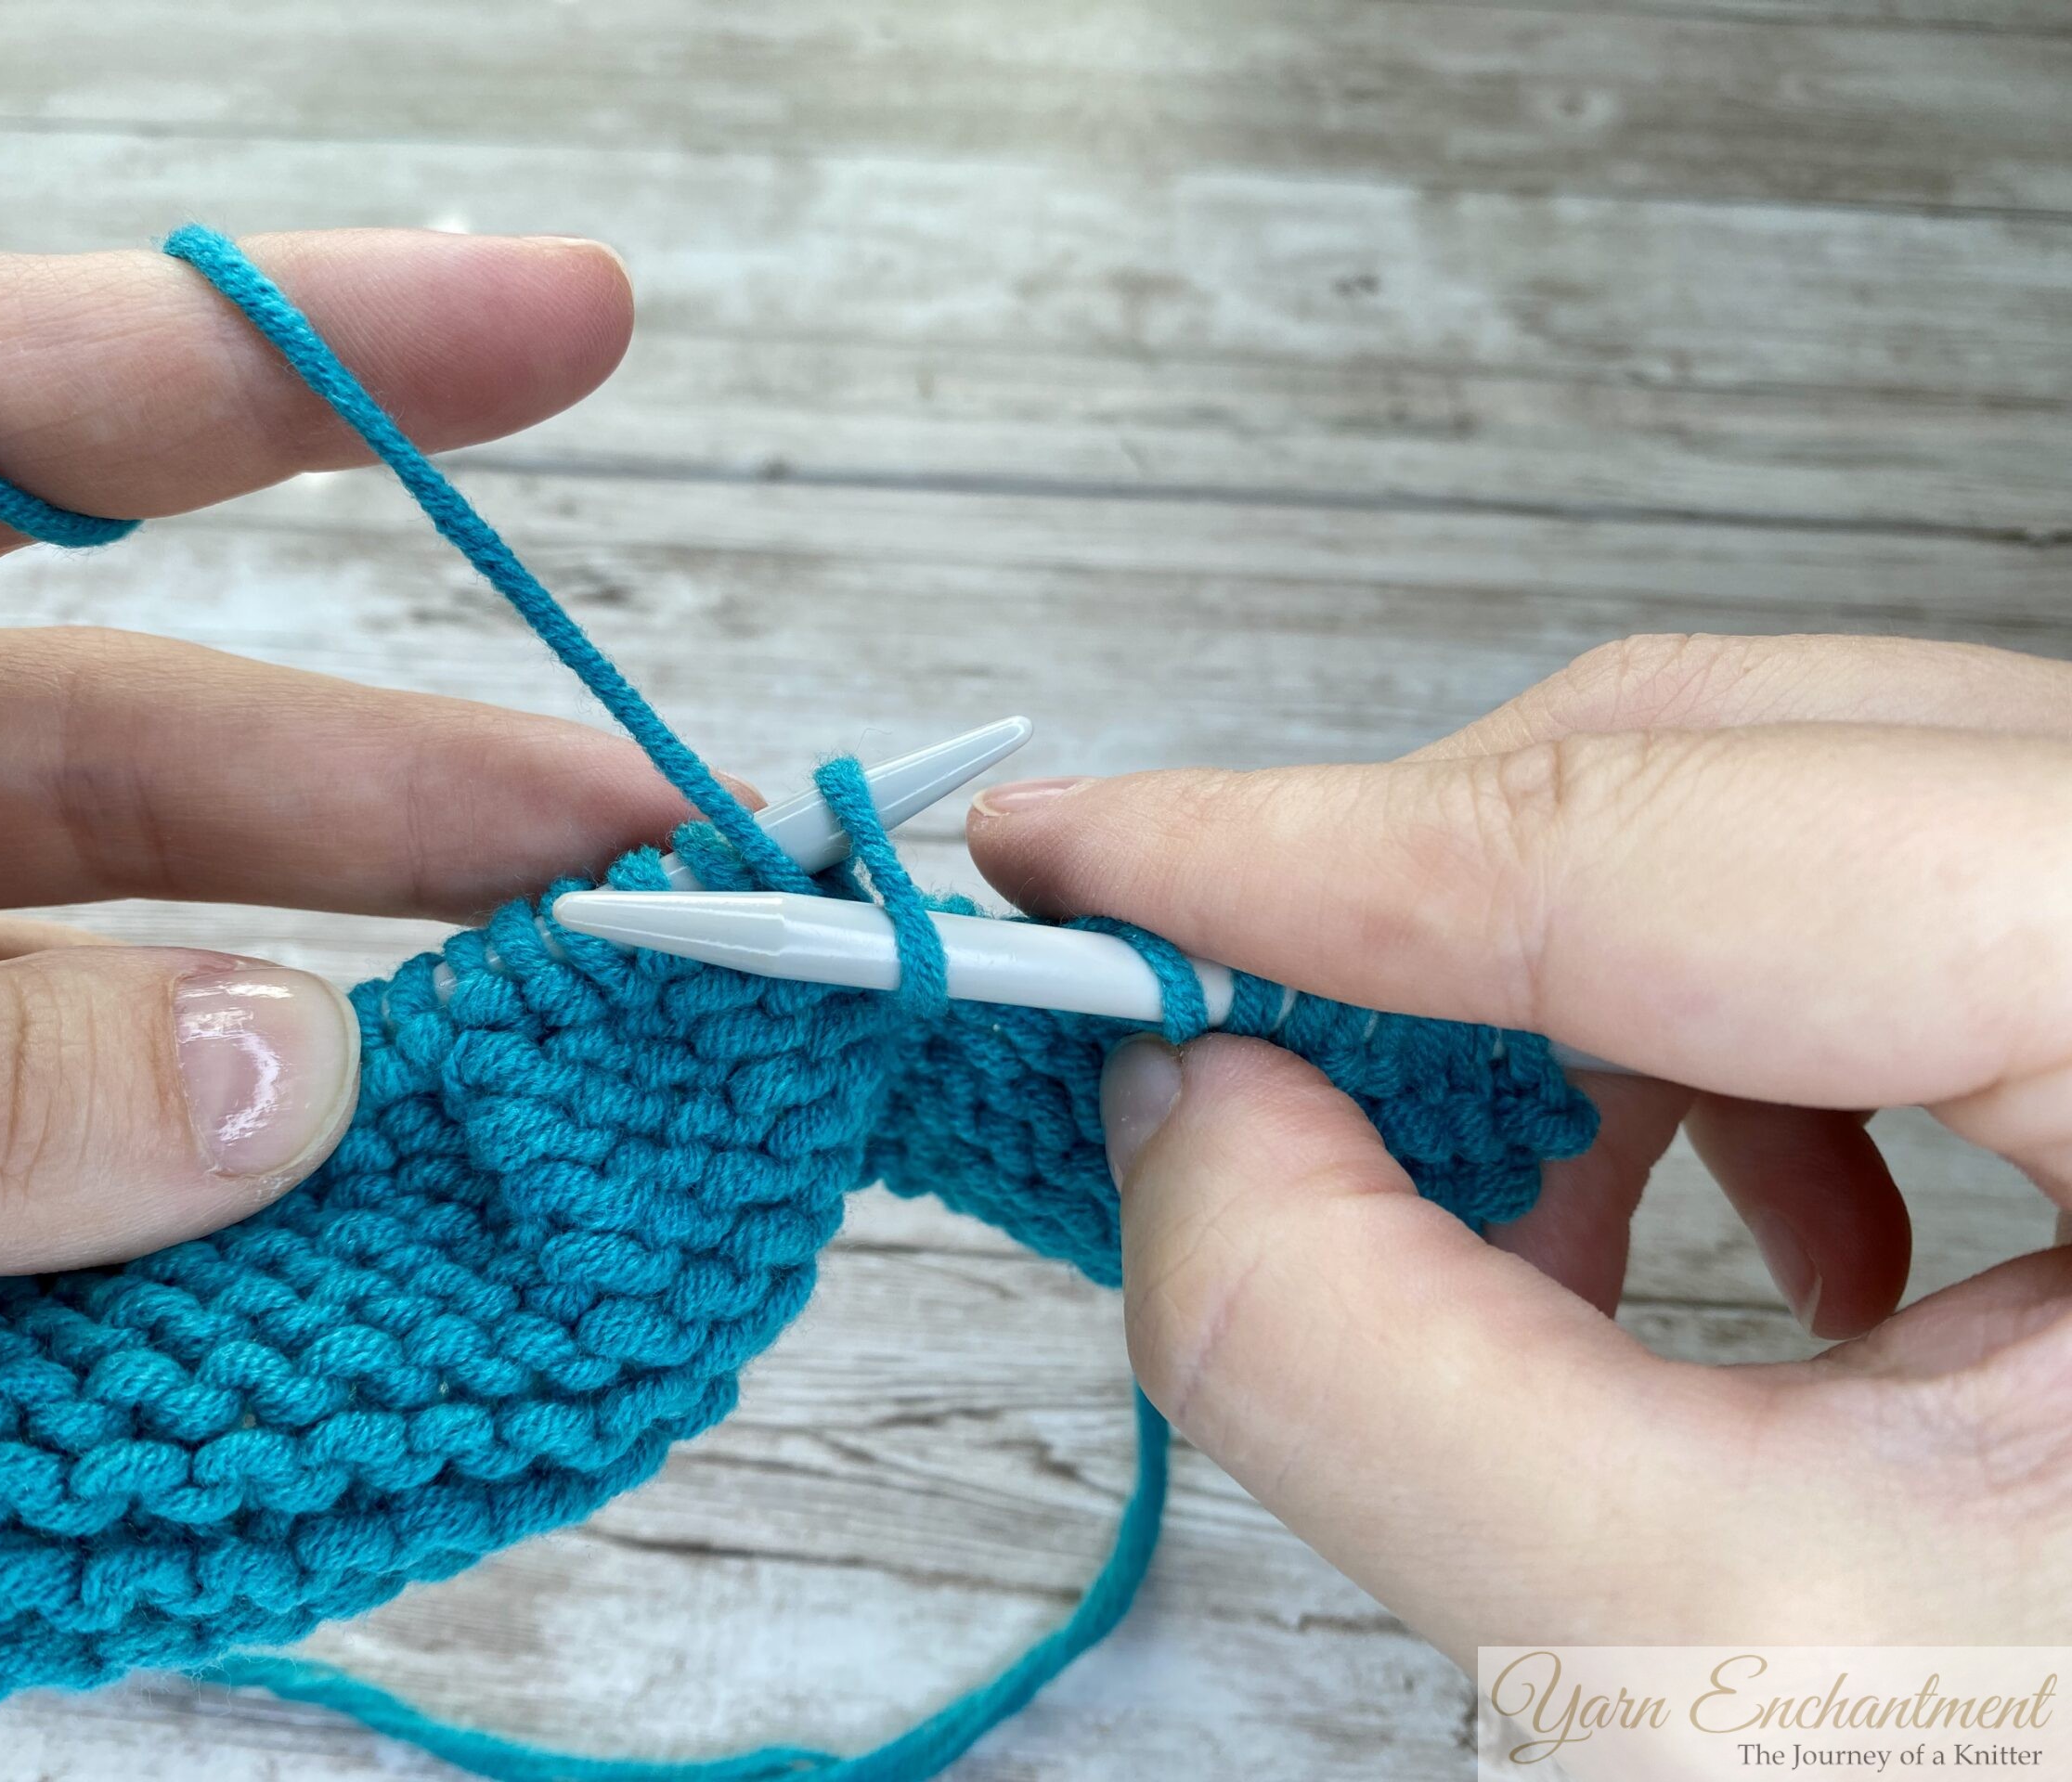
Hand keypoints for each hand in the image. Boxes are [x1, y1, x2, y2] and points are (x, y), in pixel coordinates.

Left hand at [0, 230, 729, 1282]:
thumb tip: (283, 1081)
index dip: (275, 349)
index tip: (571, 319)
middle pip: (92, 742)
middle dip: (392, 797)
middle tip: (664, 845)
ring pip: (60, 996)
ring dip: (277, 1073)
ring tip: (521, 1129)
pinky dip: (138, 1240)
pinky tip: (299, 1272)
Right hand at [966, 633, 2071, 1660]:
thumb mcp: (1721, 1655)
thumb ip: (1364, 1357)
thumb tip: (1173, 1105)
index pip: (1663, 833)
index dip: (1295, 849)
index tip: (1064, 853)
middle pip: (1743, 764)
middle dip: (1424, 912)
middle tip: (1199, 1029)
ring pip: (1811, 821)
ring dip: (1580, 1007)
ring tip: (1508, 1239)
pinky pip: (1913, 924)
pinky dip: (1743, 1063)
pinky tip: (1753, 1257)